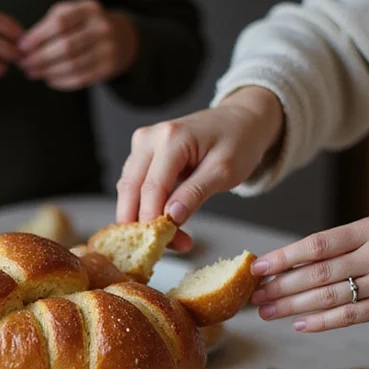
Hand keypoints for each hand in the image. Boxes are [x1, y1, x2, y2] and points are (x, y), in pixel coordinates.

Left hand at [18, 0, 136, 90]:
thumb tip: (24, 46)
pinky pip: (80, 79)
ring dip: (48, 72)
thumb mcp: (71, 13)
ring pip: (72, 65)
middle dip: (40, 58)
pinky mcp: (108, 68)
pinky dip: (61, 81)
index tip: (21, 47)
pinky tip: (49, 79)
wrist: (120, 37)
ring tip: (32, 73)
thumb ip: (48, 24)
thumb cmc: (84, 25)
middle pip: (66, 46)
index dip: (38, 36)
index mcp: (89, 9)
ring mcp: (107, 49)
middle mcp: (101, 27)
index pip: (60, 22)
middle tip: (24, 64)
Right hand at [115, 87, 283, 251]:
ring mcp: (142, 144)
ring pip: (128, 190)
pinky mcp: (142, 153)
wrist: (240, 120)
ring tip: (172, 238)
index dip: (154, 221)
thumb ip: (195, 193)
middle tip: (164, 248)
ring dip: (142, 218)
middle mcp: (148, 138)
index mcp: (170, 138)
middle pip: (131, 190)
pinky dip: (144, 206)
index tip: (167, 245)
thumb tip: (171, 217)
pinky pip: (134, 185)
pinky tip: (164, 222)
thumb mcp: (224, 171)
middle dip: (142, 224)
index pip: (151, 189)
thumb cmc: (238, 141)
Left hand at [251, 217, 368, 331]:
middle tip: (255, 295)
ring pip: (327, 296)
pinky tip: (297, 324)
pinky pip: (346, 316)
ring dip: (291, 306)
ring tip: (267, 311)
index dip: (283, 257)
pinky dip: (318, 322)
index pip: (317, 244)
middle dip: (280, 286)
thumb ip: (336, 247)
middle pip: (317, 273)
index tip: (258, 268)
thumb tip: (284, 263)